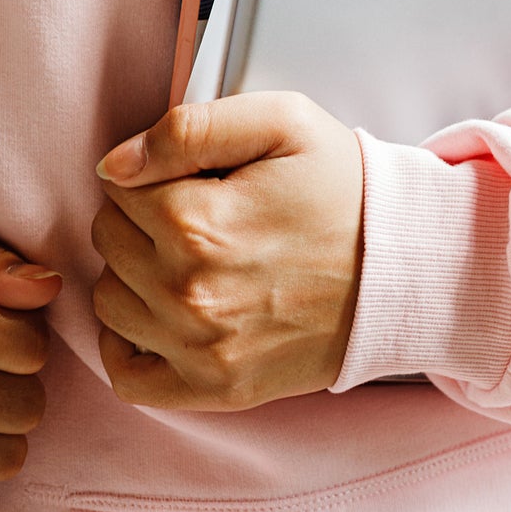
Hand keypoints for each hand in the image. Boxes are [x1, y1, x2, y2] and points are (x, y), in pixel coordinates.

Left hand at [91, 91, 362, 410]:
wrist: (401, 270)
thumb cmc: (343, 191)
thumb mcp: (281, 122)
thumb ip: (190, 128)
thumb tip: (115, 164)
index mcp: (200, 224)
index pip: (118, 185)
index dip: (152, 169)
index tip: (194, 174)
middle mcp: (190, 295)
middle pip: (109, 239)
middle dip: (140, 214)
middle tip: (196, 208)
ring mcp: (200, 350)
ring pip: (110, 300)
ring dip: (134, 272)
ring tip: (186, 255)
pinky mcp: (215, 389)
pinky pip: (128, 377)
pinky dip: (129, 343)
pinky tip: (160, 311)